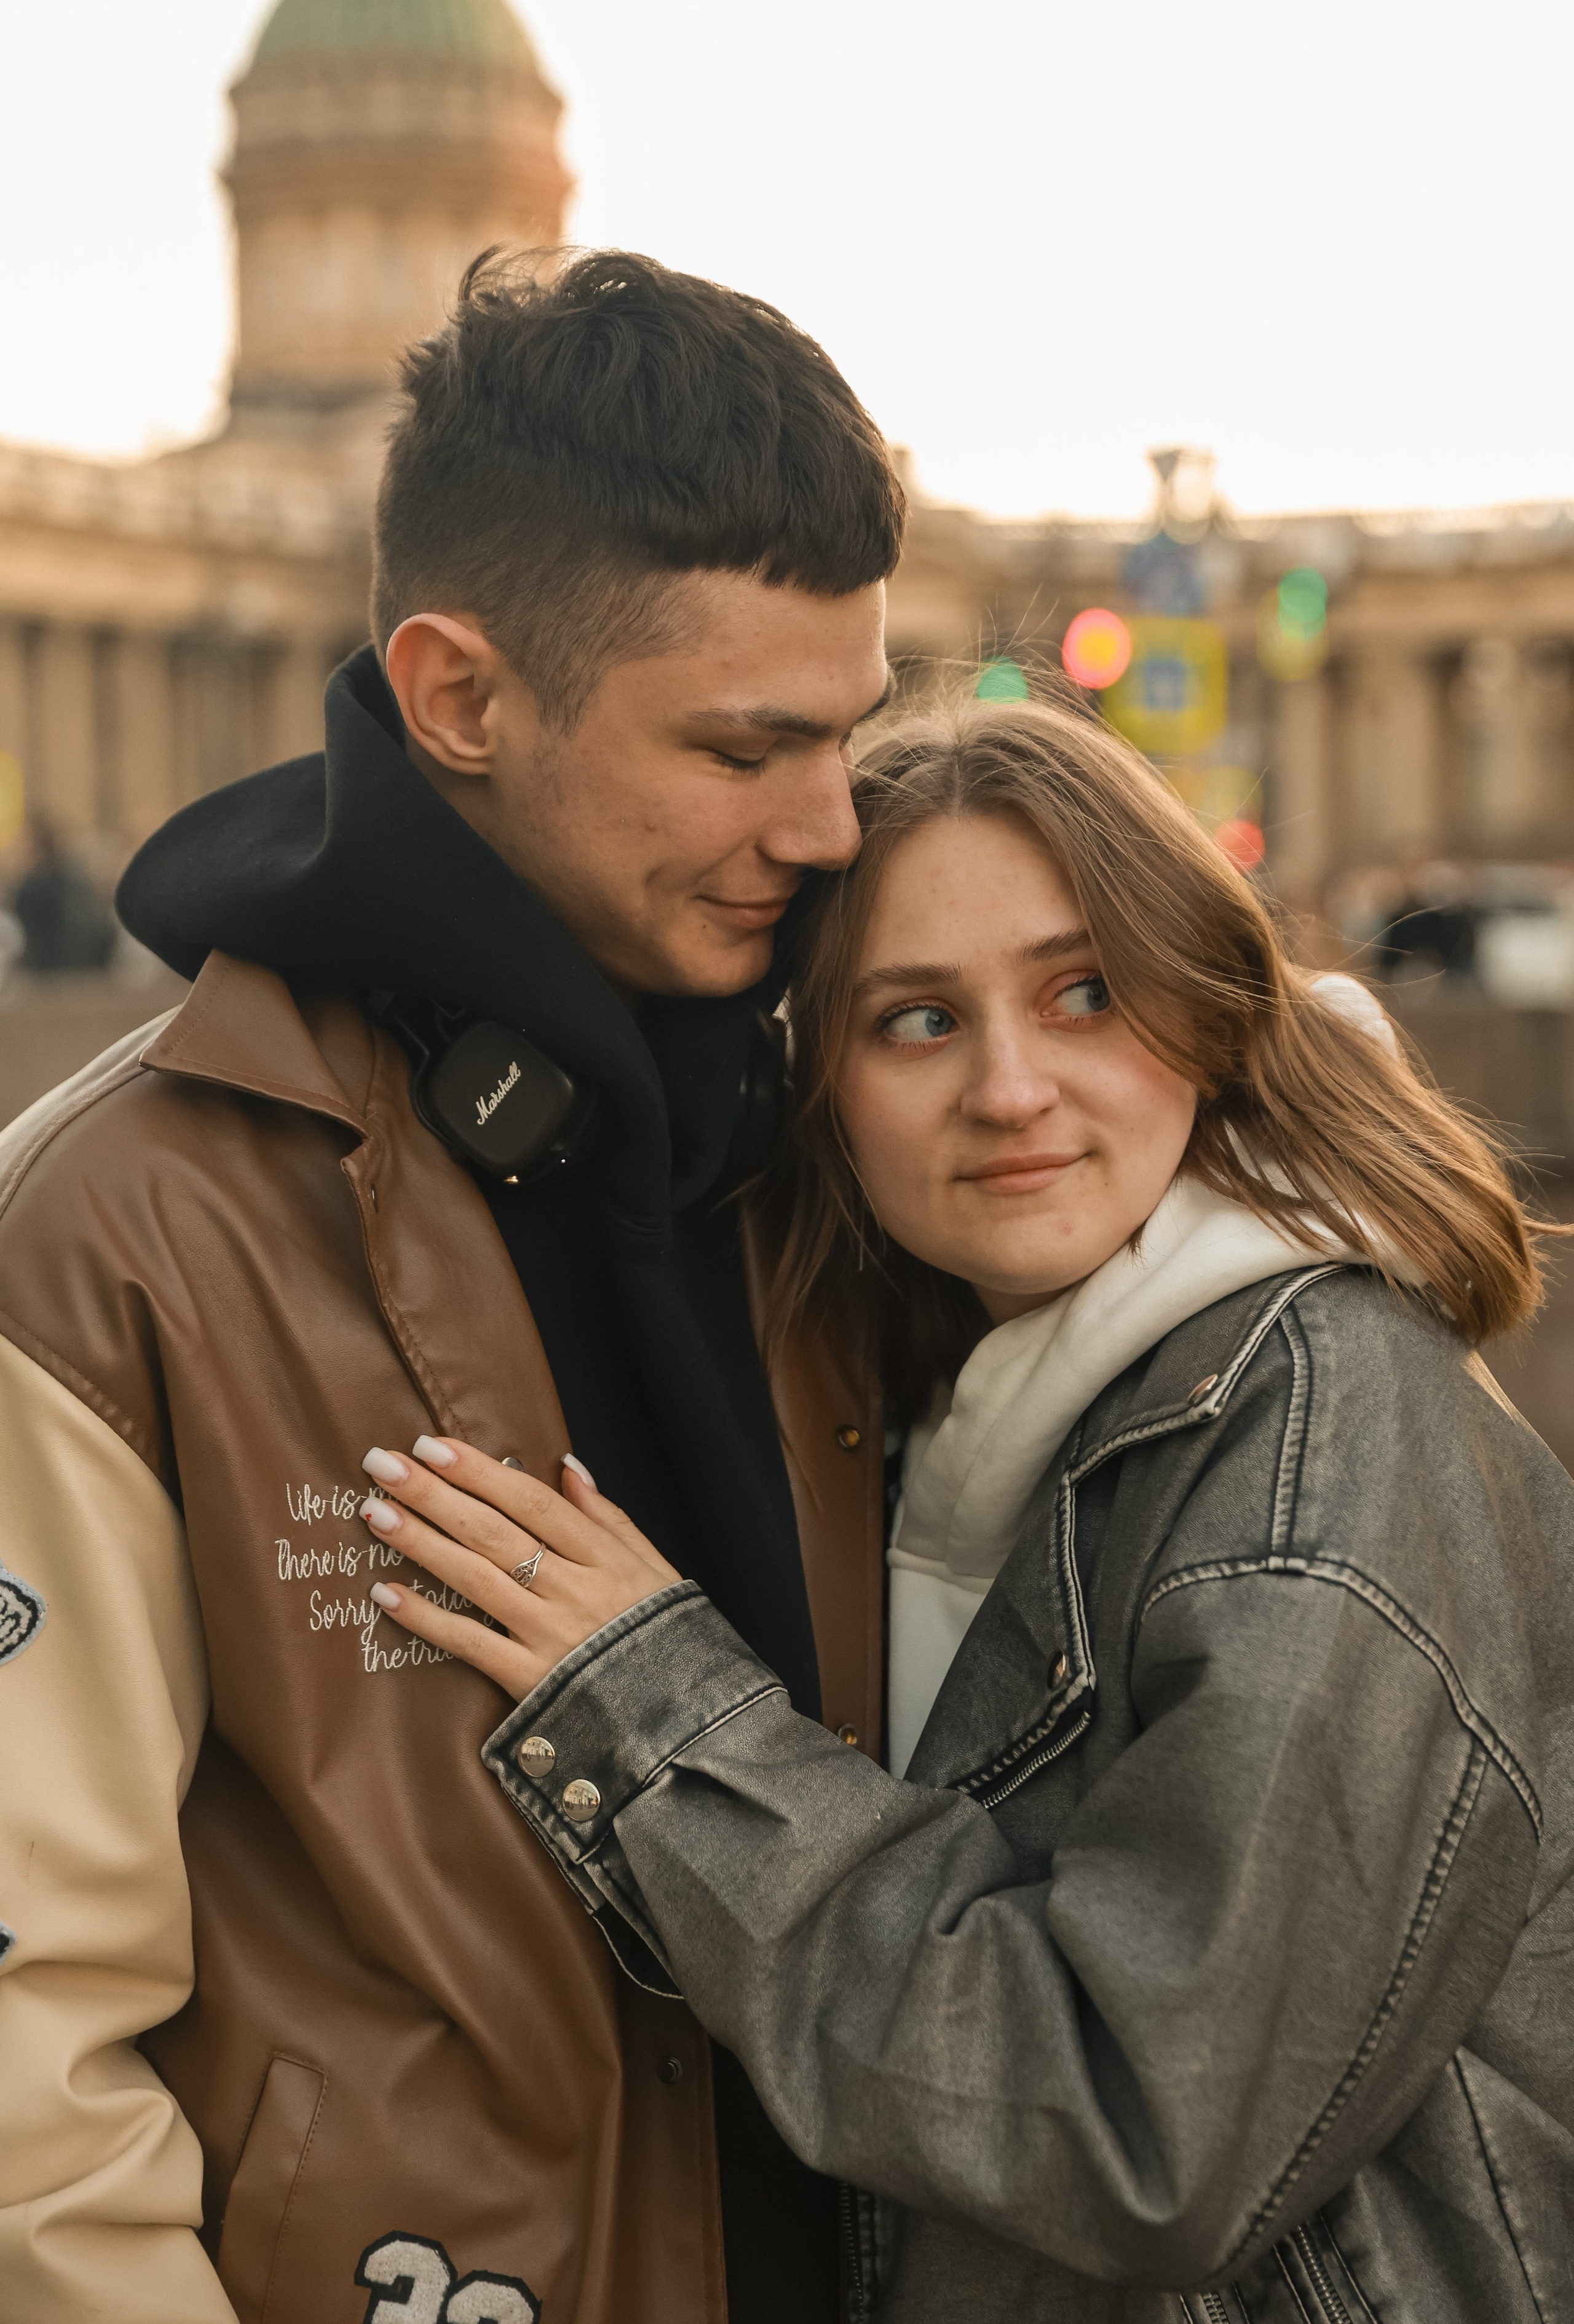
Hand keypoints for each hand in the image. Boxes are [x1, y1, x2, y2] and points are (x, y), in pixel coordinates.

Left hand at [357, 1437, 679, 1697]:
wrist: (687, 1720)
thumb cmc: (666, 1635)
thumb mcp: (654, 1566)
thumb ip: (609, 1516)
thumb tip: (566, 1465)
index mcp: (604, 1557)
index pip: (531, 1502)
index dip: (480, 1471)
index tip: (433, 1446)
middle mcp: (574, 1590)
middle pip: (492, 1532)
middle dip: (434, 1494)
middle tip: (383, 1464)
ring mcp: (549, 1636)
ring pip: (475, 1579)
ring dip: (420, 1543)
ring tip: (374, 1514)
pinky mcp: (530, 1683)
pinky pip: (469, 1645)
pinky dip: (426, 1619)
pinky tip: (386, 1594)